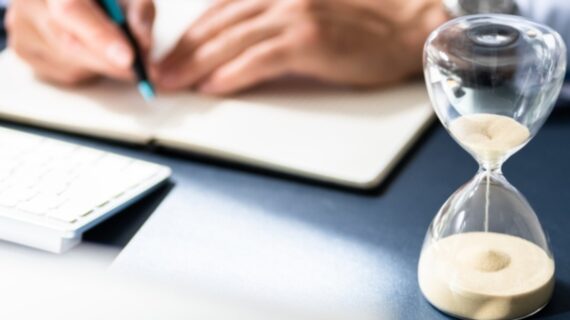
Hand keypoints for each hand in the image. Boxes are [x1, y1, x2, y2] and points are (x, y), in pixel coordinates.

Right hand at [6, 0, 154, 84]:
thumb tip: (143, 45)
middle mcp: (30, 4)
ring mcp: (23, 28)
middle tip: (143, 70)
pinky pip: (66, 74)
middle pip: (70, 43)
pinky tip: (92, 51)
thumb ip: (139, 14)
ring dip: (103, 65)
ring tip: (116, 49)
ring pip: (71, 64)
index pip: (72, 11)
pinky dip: (89, 69)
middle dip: (112, 62)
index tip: (128, 59)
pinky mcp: (24, 51)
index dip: (101, 38)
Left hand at [154, 0, 447, 94]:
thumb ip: (272, 20)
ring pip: (232, 41)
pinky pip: (260, 58)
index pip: (219, 12)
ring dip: (196, 64)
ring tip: (174, 83)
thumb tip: (236, 46)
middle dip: (182, 52)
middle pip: (217, 25)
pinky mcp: (309, 40)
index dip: (189, 36)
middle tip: (158, 74)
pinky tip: (213, 86)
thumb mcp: (309, 12)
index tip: (168, 56)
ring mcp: (295, 16)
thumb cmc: (360, 24)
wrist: (406, 25)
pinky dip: (233, 73)